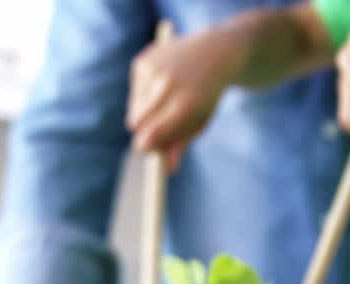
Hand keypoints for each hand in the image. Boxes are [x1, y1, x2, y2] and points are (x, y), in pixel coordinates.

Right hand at [126, 27, 246, 170]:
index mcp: (187, 104)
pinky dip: (143, 95)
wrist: (215, 50)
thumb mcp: (200, 120)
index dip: (146, 146)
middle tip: (156, 128)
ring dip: (144, 112)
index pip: (153, 134)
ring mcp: (154, 70)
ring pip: (134, 109)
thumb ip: (181, 143)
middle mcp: (168, 85)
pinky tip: (162, 83)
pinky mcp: (144, 61)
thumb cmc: (207, 93)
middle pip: (138, 123)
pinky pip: (134, 93)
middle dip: (143, 130)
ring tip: (166, 100)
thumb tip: (168, 168)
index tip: (145, 149)